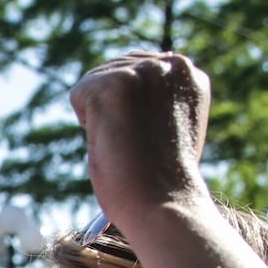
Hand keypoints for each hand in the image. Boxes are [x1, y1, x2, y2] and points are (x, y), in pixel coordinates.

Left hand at [68, 52, 211, 232]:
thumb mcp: (169, 126)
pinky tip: (113, 140)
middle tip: (134, 143)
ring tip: (128, 143)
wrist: (163, 203)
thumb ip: (156, 100)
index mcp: (188, 74)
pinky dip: (86, 123)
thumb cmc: (163, 179)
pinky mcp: (118, 84)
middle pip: (113, 71)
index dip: (129, 107)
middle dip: (113, 108)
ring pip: (94, 83)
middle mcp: (171, 64)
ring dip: (100, 117)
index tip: (145, 135)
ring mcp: (145, 71)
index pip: (137, 68)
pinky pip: (79, 93)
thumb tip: (128, 94)